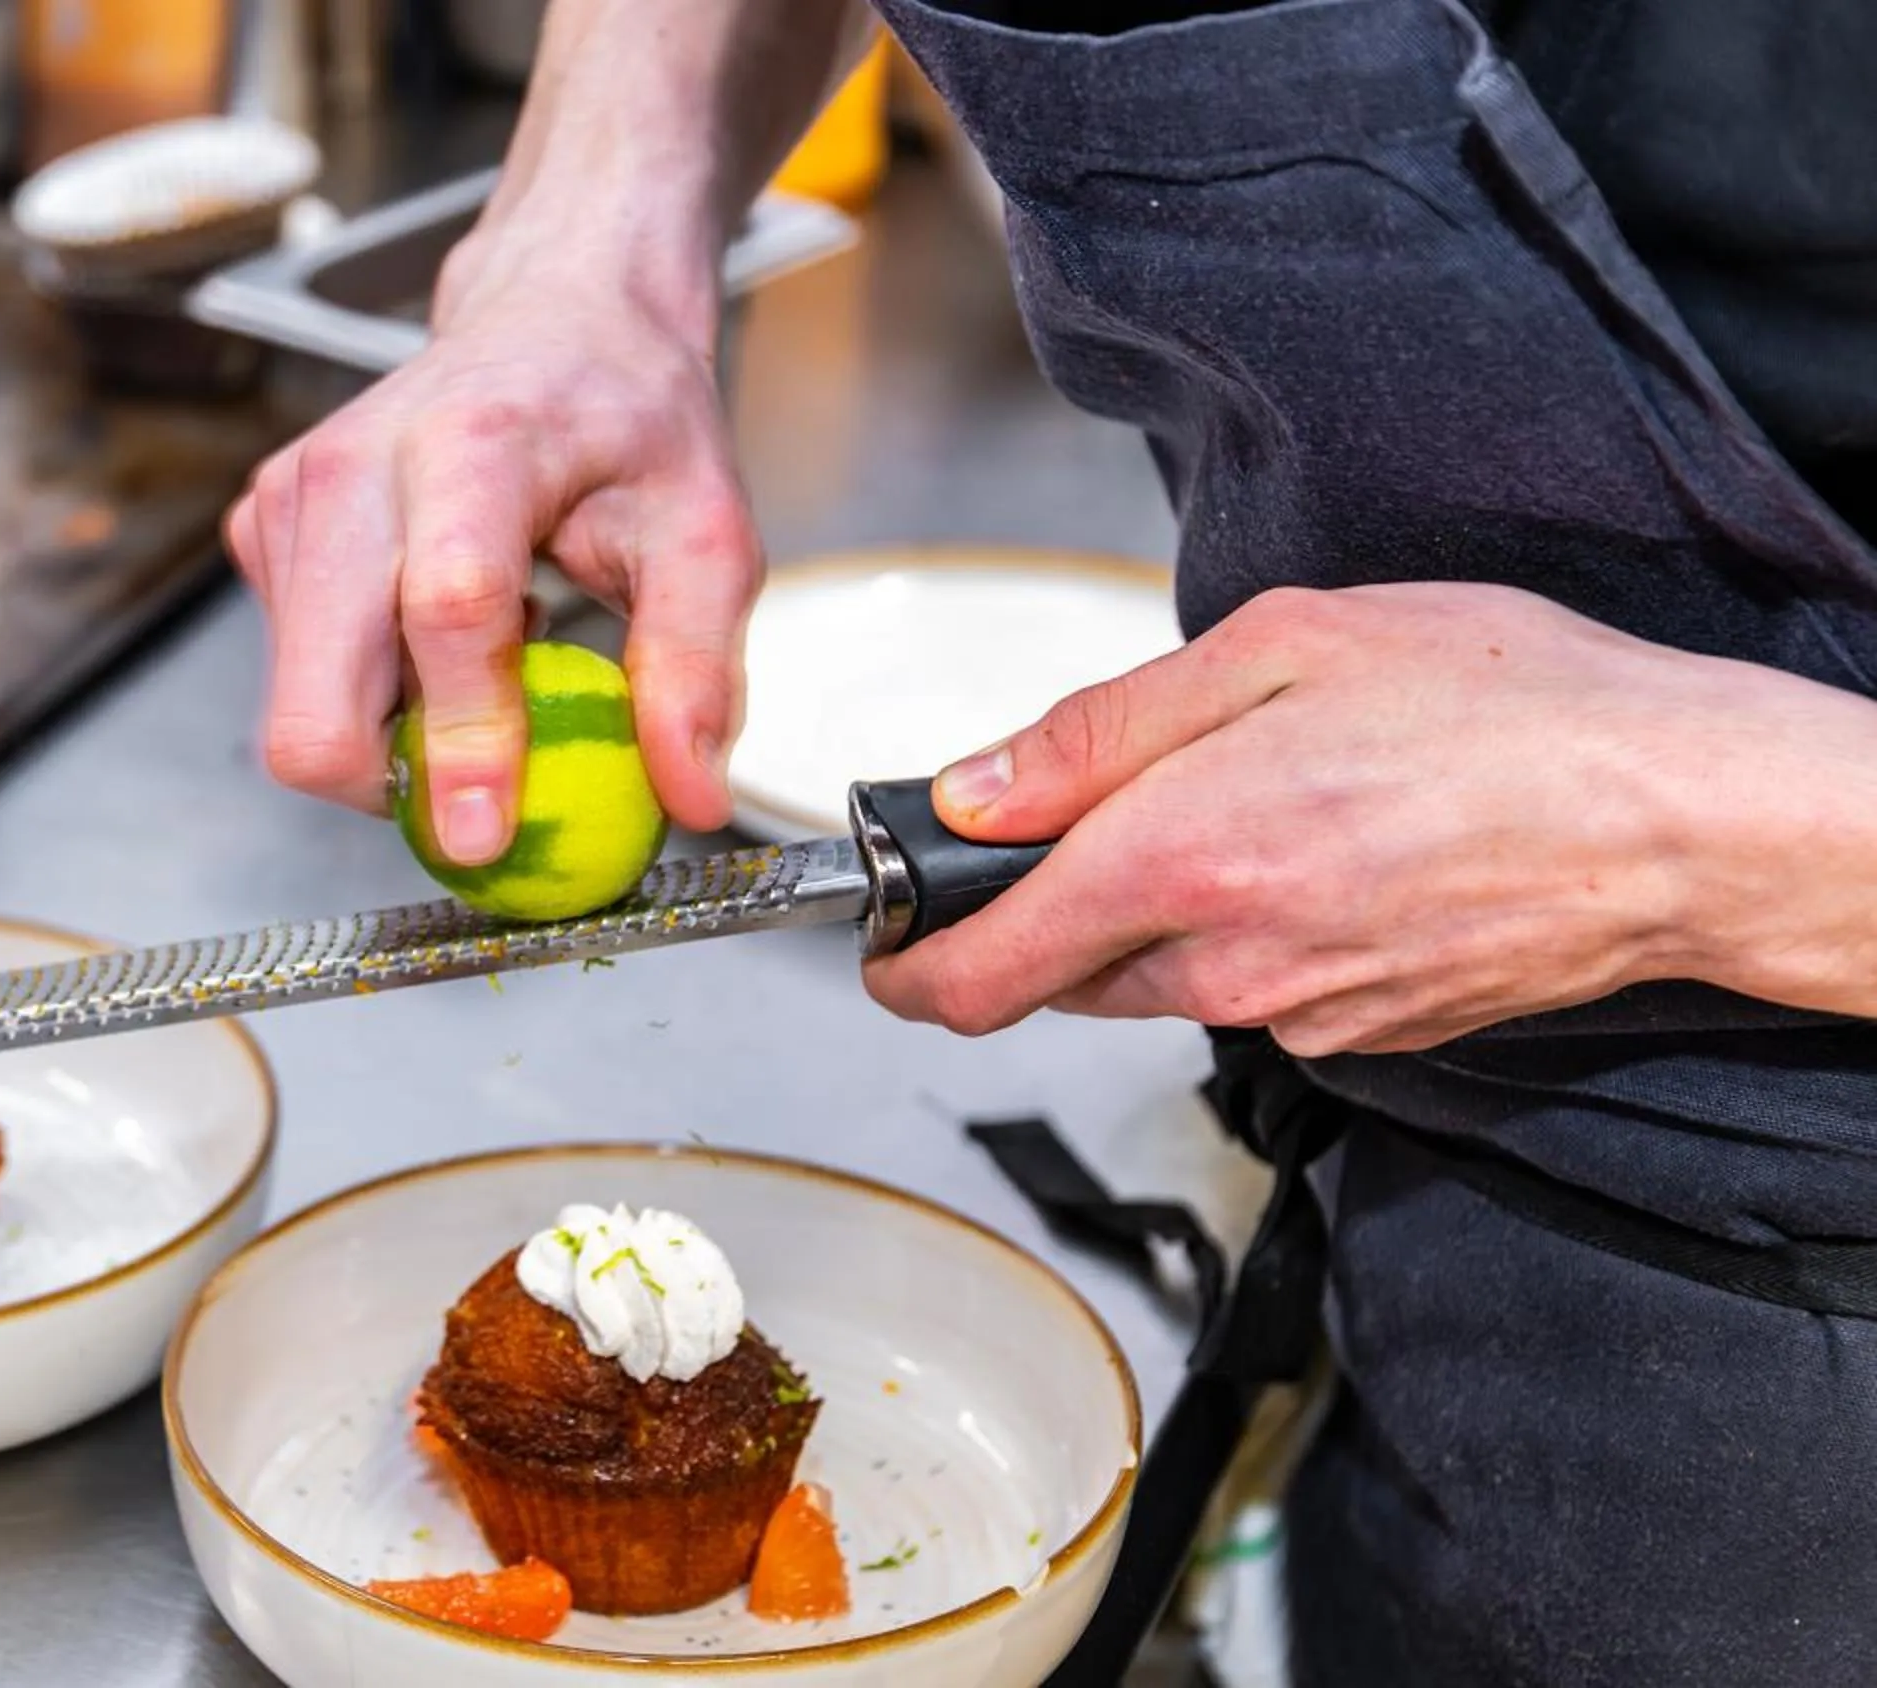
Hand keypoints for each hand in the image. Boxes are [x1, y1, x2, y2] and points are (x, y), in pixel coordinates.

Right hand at [224, 221, 759, 862]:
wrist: (549, 315)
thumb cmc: (625, 417)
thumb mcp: (705, 531)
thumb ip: (696, 665)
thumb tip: (689, 797)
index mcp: (474, 445)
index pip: (445, 611)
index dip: (460, 740)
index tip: (486, 837)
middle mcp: (357, 467)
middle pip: (317, 698)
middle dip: (394, 782)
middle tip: (489, 788)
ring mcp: (293, 497)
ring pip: (301, 707)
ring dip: (391, 731)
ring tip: (483, 659)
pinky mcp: (262, 528)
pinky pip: (295, 675)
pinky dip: (369, 689)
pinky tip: (434, 630)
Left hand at [860, 583, 1876, 1053]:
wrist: (1684, 817)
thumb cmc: (1510, 707)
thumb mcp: (1284, 646)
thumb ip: (1101, 732)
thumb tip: (970, 793)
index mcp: (1177, 861)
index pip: (974, 973)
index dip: (903, 964)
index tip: (882, 935)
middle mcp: (1222, 965)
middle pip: (1054, 974)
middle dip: (1039, 908)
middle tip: (1094, 812)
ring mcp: (1295, 1015)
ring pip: (1153, 981)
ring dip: (1153, 912)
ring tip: (1257, 804)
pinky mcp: (1359, 1037)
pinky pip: (1250, 990)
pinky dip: (1249, 930)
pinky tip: (1329, 849)